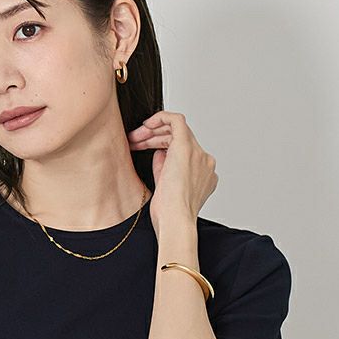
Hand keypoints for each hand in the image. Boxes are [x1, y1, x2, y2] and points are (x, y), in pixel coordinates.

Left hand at [127, 111, 217, 228]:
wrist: (174, 220)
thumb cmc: (169, 215)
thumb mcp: (165, 188)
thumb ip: (165, 168)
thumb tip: (159, 152)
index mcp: (202, 174)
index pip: (183, 152)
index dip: (161, 148)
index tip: (142, 150)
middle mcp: (204, 162)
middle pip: (179, 140)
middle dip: (154, 138)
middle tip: (134, 141)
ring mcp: (198, 154)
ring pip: (176, 130)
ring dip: (152, 132)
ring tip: (134, 138)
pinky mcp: (186, 148)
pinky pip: (176, 120)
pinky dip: (161, 117)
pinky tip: (146, 124)